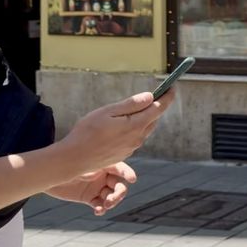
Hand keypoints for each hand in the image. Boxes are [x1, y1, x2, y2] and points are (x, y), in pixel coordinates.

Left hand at [46, 162, 136, 215]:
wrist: (48, 175)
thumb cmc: (64, 164)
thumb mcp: (82, 163)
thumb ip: (95, 164)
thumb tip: (109, 165)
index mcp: (104, 164)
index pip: (121, 169)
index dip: (128, 173)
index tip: (132, 179)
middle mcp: (103, 176)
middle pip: (119, 185)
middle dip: (119, 193)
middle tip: (112, 200)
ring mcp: (97, 188)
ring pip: (111, 196)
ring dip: (111, 202)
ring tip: (105, 205)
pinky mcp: (89, 198)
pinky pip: (100, 204)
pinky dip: (100, 208)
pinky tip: (98, 210)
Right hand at [57, 91, 172, 175]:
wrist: (74, 159)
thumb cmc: (87, 132)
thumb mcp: (108, 112)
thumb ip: (131, 104)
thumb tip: (151, 97)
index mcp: (136, 126)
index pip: (159, 108)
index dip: (168, 96)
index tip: (172, 87)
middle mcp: (138, 138)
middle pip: (153, 118)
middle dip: (155, 106)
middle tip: (155, 94)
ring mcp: (132, 147)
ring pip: (144, 128)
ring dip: (144, 117)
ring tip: (136, 108)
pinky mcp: (125, 153)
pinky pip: (135, 137)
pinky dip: (135, 127)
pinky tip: (122, 124)